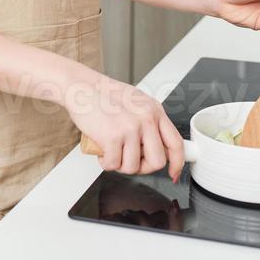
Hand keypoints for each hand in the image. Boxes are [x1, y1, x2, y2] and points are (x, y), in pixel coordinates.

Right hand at [64, 71, 184, 181]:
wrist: (82, 87)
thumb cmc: (105, 95)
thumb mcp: (137, 103)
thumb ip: (149, 122)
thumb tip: (158, 145)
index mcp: (154, 111)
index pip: (176, 143)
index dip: (177, 163)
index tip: (173, 173)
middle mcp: (146, 119)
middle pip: (157, 161)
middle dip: (143, 167)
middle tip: (131, 160)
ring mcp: (130, 128)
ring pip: (133, 167)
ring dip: (120, 165)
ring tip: (113, 151)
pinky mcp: (113, 137)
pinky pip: (113, 165)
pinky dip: (105, 162)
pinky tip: (102, 151)